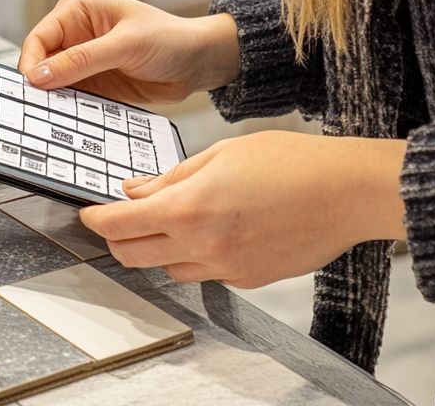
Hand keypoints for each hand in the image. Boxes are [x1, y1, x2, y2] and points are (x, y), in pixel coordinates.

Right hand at [17, 0, 239, 104]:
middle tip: (36, 106)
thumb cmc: (169, 38)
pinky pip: (72, 98)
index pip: (40, 37)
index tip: (31, 86)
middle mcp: (76, 35)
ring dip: (53, 99)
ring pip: (53, 83)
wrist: (199, 63)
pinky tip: (68, 119)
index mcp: (79, 10)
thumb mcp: (125, 45)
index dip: (31, 61)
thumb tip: (39, 73)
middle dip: (39, 83)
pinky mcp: (94, 84)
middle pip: (41, 61)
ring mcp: (84, 62)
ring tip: (51, 116)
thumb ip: (82, 59)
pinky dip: (68, 109)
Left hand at [79, 131, 407, 287]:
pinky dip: (197, 256)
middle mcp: (202, 245)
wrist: (345, 193)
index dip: (95, 219)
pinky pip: (205, 273)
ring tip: (174, 220)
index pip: (119, 225)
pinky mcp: (248, 280)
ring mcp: (226, 268)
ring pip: (168, 269)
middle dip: (117, 239)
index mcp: (190, 207)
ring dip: (158, 249)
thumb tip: (134, 190)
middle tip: (119, 220)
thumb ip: (172, 176)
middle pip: (133, 256)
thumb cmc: (291, 162)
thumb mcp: (221, 153)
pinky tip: (215, 229)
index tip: (89, 213)